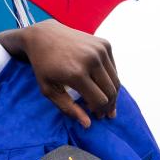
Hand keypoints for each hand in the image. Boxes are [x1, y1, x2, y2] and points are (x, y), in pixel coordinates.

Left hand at [0, 20, 119, 127]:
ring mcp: (100, 50)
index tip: (96, 116)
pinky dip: (110, 78)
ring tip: (107, 103)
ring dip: (113, 94)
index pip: (99, 100)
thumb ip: (68, 108)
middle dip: (109, 105)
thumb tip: (88, 124)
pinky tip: (102, 85)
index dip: (100, 111)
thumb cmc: (44, 66)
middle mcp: (91, 60)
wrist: (44, 36)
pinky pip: (113, 67)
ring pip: (115, 80)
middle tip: (105, 113)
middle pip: (111, 92)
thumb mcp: (49, 90)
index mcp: (76, 73)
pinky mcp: (104, 44)